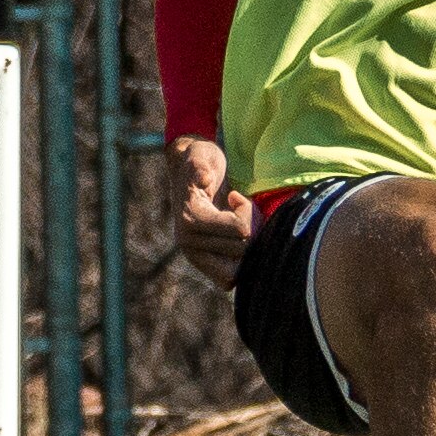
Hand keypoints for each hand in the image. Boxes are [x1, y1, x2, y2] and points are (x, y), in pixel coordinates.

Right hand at [170, 137, 253, 290]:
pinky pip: (228, 279)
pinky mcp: (203, 265)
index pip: (240, 230)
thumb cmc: (198, 162)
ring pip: (238, 267)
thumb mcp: (200, 156)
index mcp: (190, 220)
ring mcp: (195, 257)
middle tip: (239, 210)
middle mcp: (188, 244)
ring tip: (238, 225)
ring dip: (245, 246)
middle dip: (248, 228)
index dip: (246, 212)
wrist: (186, 172)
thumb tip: (203, 178)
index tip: (236, 196)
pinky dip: (239, 262)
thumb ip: (200, 166)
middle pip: (242, 249)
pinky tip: (236, 240)